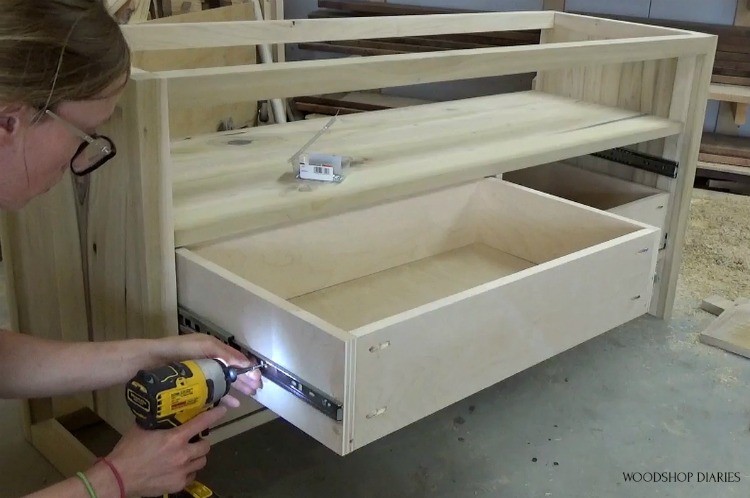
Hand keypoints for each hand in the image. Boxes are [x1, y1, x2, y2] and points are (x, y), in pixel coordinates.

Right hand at [107, 407, 226, 496]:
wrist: (118, 477)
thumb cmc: (128, 450)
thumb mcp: (142, 428)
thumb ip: (158, 421)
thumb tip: (164, 411)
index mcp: (175, 438)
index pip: (202, 423)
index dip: (215, 415)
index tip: (223, 410)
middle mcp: (183, 455)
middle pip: (206, 446)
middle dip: (202, 441)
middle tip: (194, 440)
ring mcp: (182, 472)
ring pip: (201, 462)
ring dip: (197, 456)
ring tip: (187, 455)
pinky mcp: (178, 485)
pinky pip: (191, 476)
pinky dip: (188, 471)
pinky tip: (179, 469)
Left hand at [151, 334, 262, 403]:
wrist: (147, 361)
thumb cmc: (175, 351)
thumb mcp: (202, 347)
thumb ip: (223, 353)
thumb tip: (245, 363)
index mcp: (212, 348)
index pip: (236, 359)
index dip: (248, 368)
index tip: (258, 379)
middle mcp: (208, 360)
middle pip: (231, 370)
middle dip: (245, 379)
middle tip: (256, 390)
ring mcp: (200, 373)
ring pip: (224, 381)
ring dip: (237, 388)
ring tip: (248, 396)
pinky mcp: (192, 384)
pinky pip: (211, 391)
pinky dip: (223, 396)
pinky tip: (231, 404)